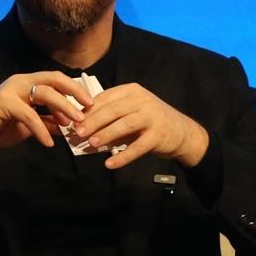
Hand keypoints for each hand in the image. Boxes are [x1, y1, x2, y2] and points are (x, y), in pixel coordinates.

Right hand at [0, 71, 93, 150]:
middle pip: (54, 80)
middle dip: (75, 93)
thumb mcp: (28, 125)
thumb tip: (67, 126)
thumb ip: (46, 122)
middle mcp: (21, 81)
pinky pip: (29, 114)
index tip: (91, 103)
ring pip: (45, 93)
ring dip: (63, 108)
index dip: (75, 89)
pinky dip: (41, 129)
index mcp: (28, 83)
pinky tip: (49, 142)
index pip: (56, 79)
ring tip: (75, 124)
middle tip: (89, 108)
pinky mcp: (3, 102)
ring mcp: (11, 90)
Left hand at [74, 83, 208, 168]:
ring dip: (106, 134)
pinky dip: (123, 156)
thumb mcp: (131, 111)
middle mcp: (142, 101)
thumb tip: (83, 128)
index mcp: (132, 91)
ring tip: (91, 144)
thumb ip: (110, 116)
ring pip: (125, 125)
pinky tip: (110, 164)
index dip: (88, 109)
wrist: (182, 132)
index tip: (73, 120)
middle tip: (78, 133)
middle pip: (113, 110)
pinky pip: (137, 147)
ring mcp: (152, 117)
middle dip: (93, 121)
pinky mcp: (158, 136)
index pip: (105, 98)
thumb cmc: (150, 121)